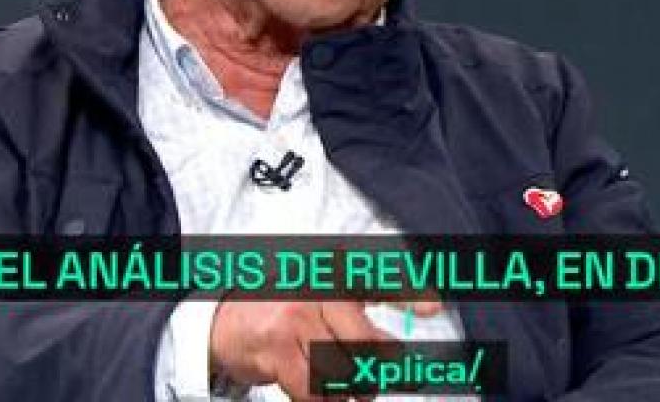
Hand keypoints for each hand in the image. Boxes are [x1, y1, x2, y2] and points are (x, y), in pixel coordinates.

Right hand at [208, 297, 443, 400]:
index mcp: (336, 271)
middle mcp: (318, 288)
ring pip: (343, 369)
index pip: (379, 277)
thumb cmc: (286, 310)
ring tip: (349, 391)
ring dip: (350, 391)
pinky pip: (314, 390)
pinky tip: (322, 397)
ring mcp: (297, 317)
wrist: (226, 320)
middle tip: (375, 380)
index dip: (410, 292)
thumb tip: (411, 333)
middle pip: (366, 339)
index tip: (433, 308)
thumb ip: (364, 312)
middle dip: (377, 369)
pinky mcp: (278, 348)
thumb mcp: (326, 299)